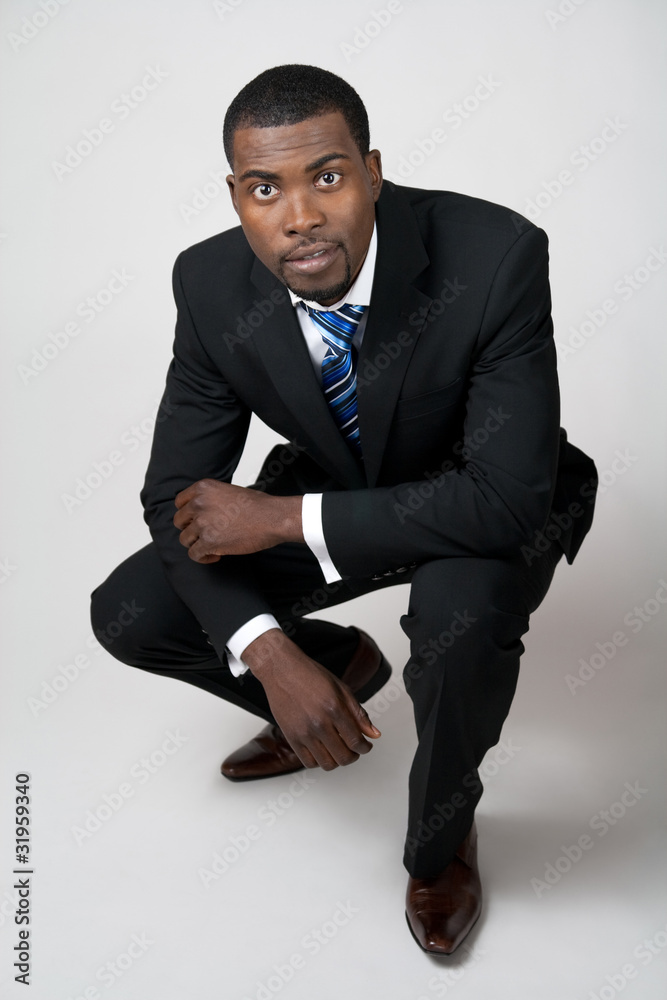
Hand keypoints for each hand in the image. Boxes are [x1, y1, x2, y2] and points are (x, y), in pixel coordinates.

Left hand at [173, 479, 302, 562]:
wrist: (272, 518)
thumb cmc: (258, 506)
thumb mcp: (229, 491)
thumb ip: (210, 499)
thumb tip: (200, 513)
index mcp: (203, 488)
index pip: (179, 502)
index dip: (187, 514)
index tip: (195, 521)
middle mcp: (198, 504)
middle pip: (179, 521)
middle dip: (191, 529)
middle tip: (205, 534)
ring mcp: (202, 523)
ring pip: (185, 539)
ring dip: (197, 544)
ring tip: (212, 546)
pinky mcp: (208, 542)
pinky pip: (194, 554)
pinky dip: (204, 557)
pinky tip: (216, 555)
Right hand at [243, 630, 380, 770]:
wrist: (281, 670)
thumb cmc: (311, 675)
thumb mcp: (342, 689)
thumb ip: (359, 713)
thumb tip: (373, 734)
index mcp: (335, 708)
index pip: (356, 741)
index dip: (365, 748)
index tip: (366, 746)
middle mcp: (319, 723)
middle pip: (344, 757)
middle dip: (353, 756)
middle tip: (354, 749)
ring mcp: (304, 732)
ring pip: (327, 764)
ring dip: (337, 761)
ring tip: (338, 749)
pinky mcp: (291, 737)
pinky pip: (308, 762)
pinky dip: (319, 761)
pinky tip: (322, 750)